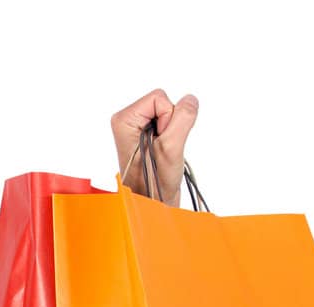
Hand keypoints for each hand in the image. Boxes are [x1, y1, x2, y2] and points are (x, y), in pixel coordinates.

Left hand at [110, 90, 197, 207]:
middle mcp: (127, 120)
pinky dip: (173, 135)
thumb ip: (182, 119)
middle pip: (164, 103)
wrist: (152, 201)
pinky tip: (164, 151)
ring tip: (162, 152)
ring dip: (173, 132)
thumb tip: (190, 99)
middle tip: (162, 149)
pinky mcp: (148, 132)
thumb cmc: (155, 181)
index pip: (159, 98)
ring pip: (170, 112)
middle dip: (171, 124)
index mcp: (123, 120)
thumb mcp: (171, 148)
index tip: (160, 142)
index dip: (168, 119)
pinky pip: (171, 121)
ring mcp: (137, 126)